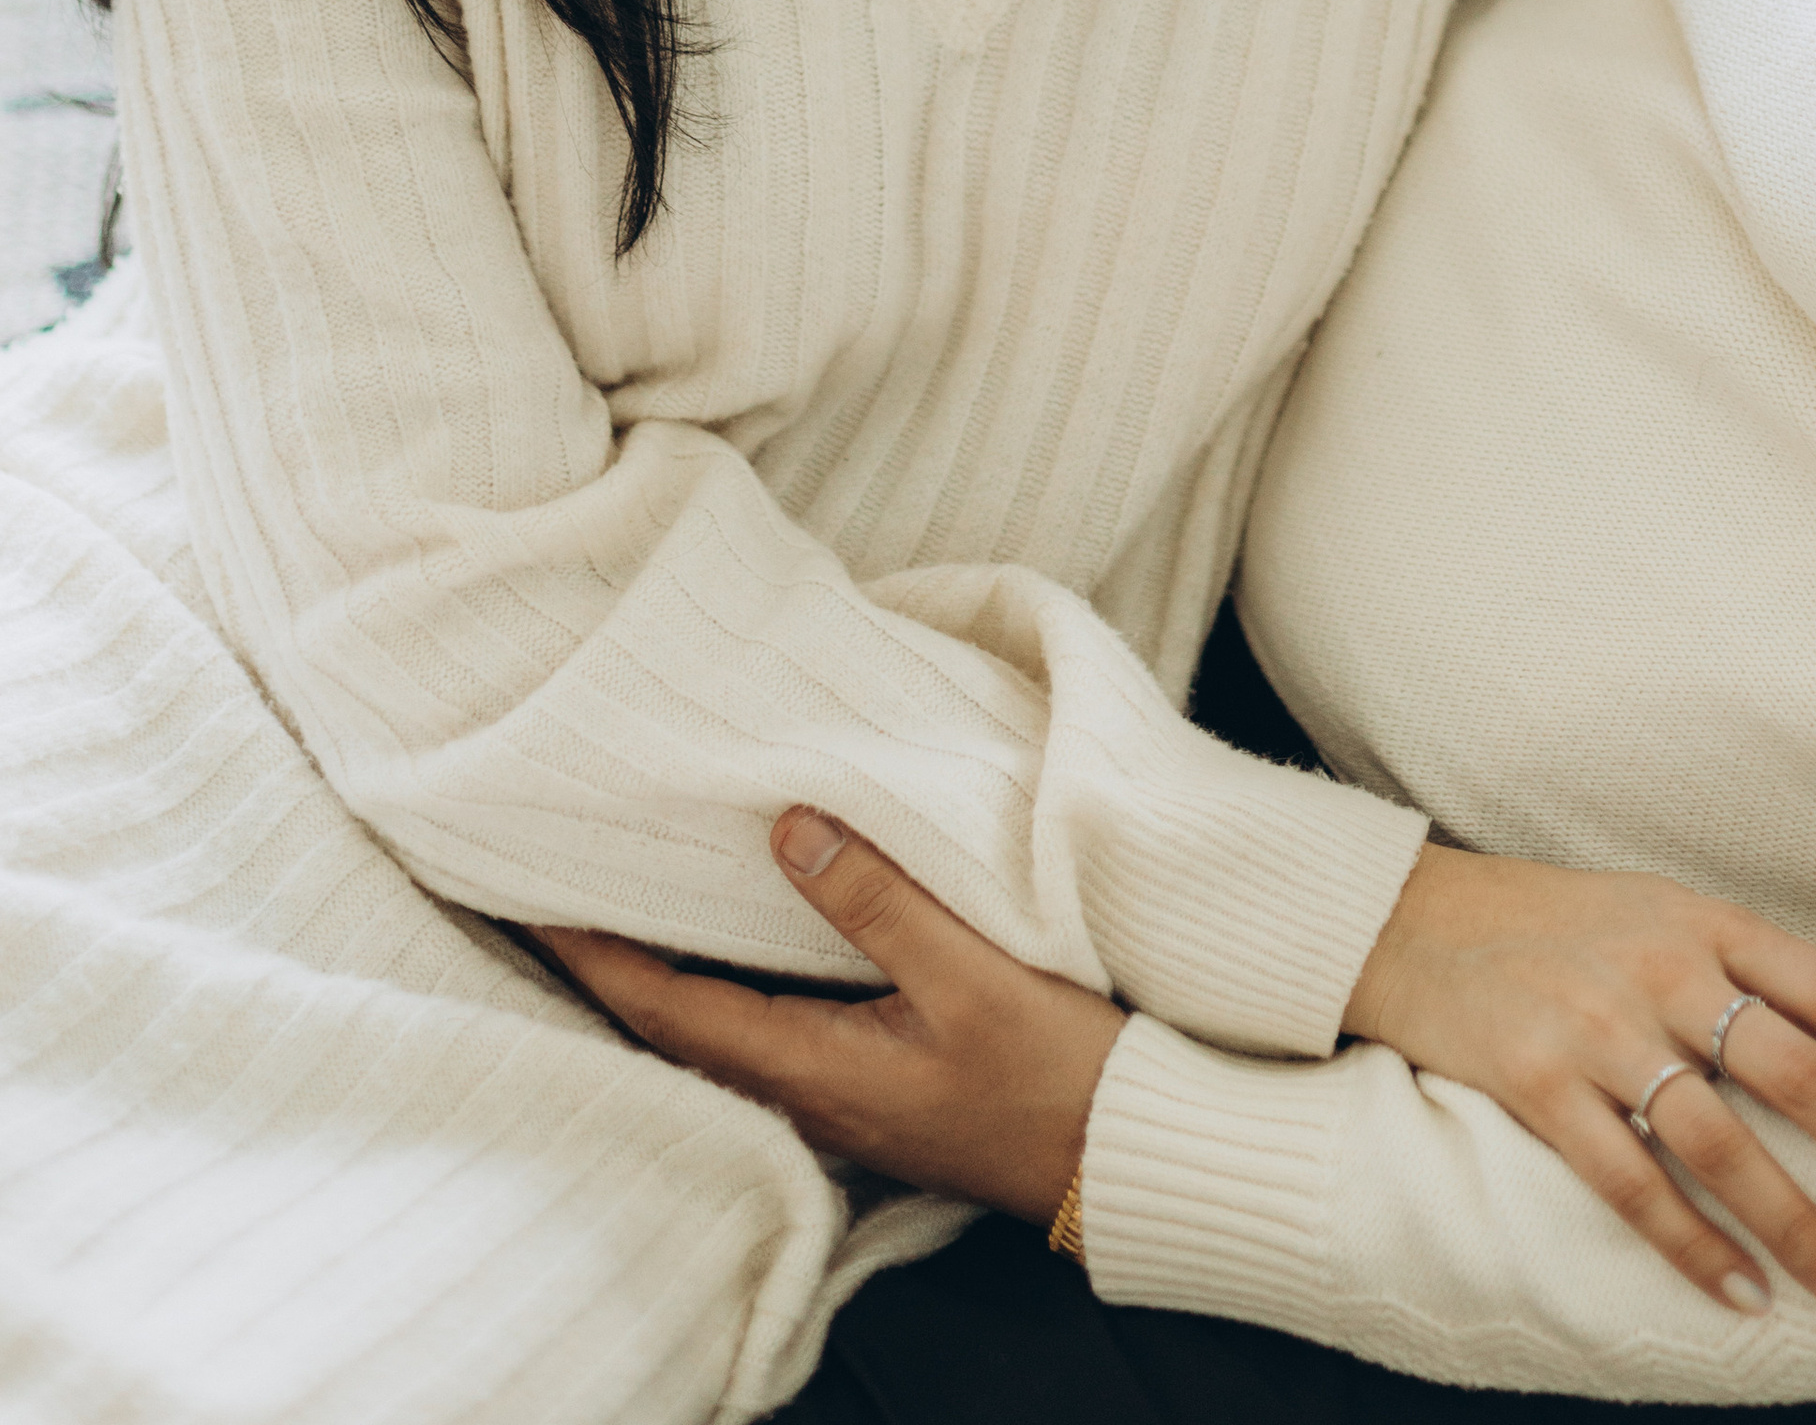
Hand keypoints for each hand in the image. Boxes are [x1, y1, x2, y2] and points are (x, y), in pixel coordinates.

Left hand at [533, 809, 1124, 1227]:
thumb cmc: (1051, 1074)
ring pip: (718, 1031)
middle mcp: (806, 1093)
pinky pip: (765, 1030)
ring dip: (662, 973)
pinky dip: (722, 983)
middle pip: (675, 1026)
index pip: (670, 1010)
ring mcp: (837, 1095)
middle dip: (608, 964)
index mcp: (811, 1070)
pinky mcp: (870, 1084)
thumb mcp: (968, 975)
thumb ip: (876, 900)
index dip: (598, 957)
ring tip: (624, 903)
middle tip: (555, 891)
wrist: (1117, 1154)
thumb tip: (786, 824)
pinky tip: (734, 942)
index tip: (535, 900)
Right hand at [1344, 843, 1815, 1317]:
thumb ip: (1782, 963)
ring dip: (1795, 1222)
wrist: (1418, 920)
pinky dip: (1690, 1243)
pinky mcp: (1534, 1081)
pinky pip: (1626, 1178)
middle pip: (1798, 1071)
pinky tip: (1741, 1295)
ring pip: (1719, 1138)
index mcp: (1711, 924)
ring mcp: (1597, 1026)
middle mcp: (1664, 969)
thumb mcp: (1678, 913)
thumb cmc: (1569, 924)